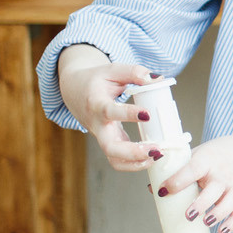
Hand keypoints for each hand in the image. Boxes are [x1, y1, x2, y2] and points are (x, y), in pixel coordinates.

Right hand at [60, 55, 165, 171]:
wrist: (74, 90)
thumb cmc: (95, 80)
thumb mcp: (113, 69)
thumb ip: (134, 72)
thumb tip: (157, 79)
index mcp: (97, 104)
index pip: (110, 112)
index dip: (128, 114)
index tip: (147, 114)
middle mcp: (98, 125)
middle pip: (110, 147)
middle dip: (134, 152)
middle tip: (157, 149)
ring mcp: (102, 137)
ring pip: (114, 159)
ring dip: (136, 163)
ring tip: (158, 155)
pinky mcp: (109, 143)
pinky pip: (119, 160)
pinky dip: (135, 163)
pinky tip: (154, 157)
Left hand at [155, 136, 232, 232]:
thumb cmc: (215, 156)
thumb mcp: (198, 155)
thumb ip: (178, 171)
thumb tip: (153, 188)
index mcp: (206, 160)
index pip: (191, 170)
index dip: (176, 181)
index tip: (163, 191)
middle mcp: (221, 174)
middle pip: (213, 190)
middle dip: (201, 204)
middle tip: (189, 215)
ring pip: (229, 202)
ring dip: (218, 214)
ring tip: (206, 222)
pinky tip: (222, 230)